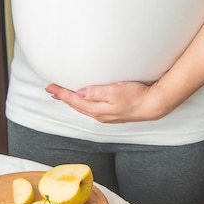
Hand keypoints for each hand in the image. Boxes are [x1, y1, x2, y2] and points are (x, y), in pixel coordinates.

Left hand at [45, 80, 167, 123]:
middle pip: (76, 106)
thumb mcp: (114, 91)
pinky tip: (84, 100)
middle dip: (63, 97)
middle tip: (51, 90)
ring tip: (64, 95)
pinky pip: (93, 108)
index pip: (74, 100)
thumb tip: (79, 93)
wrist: (154, 105)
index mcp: (97, 110)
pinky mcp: (114, 113)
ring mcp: (107, 115)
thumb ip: (95, 92)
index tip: (50, 87)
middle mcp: (100, 115)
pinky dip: (84, 103)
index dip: (61, 93)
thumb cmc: (137, 97)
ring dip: (73, 101)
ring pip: (84, 108)